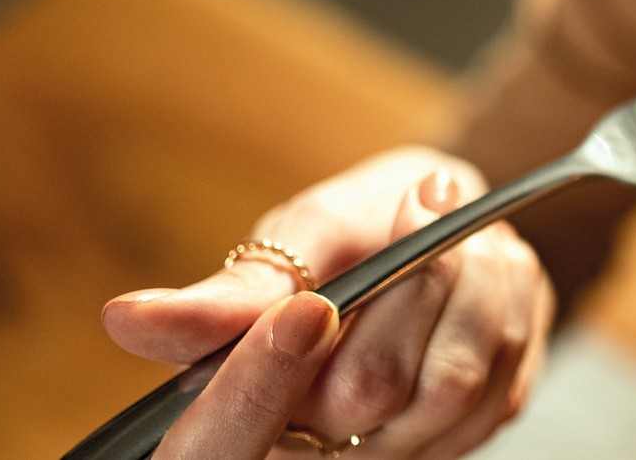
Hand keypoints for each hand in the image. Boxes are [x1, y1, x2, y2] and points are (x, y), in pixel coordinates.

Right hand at [103, 146, 554, 459]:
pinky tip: (490, 272)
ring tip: (465, 230)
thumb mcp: (298, 236)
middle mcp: (315, 445)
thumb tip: (126, 319)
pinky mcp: (463, 439)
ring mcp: (396, 451)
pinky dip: (509, 311)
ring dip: (473, 287)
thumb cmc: (359, 228)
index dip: (262, 376)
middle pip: (369, 391)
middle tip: (427, 200)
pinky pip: (501, 385)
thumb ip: (236, 291)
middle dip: (413, 281)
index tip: (309, 304)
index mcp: (244, 401)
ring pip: (451, 384)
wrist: (452, 223)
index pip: (225, 439)